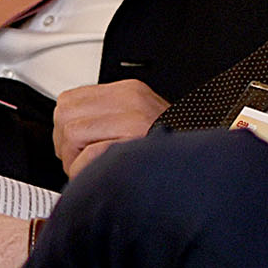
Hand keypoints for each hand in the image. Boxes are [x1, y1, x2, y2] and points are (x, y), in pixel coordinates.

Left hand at [50, 79, 169, 176]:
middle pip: (64, 115)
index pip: (69, 100)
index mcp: (128, 91)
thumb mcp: (137, 120)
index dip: (65, 128)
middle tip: (81, 161)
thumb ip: (104, 119)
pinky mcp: (134, 143)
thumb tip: (67, 132)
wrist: (202, 166)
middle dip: (65, 145)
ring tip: (93, 169)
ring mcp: (133, 121)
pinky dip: (86, 172)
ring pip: (72, 134)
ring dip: (75, 161)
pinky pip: (88, 156)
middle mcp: (130, 101)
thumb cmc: (169, 149)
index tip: (75, 146)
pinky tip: (101, 176)